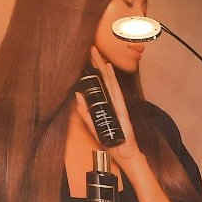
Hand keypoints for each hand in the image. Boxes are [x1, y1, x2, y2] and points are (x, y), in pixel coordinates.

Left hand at [74, 47, 141, 164]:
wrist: (124, 153)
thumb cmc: (111, 141)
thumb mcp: (92, 126)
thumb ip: (85, 112)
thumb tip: (77, 95)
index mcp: (104, 105)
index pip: (97, 84)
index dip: (92, 72)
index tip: (86, 58)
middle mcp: (111, 101)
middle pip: (103, 79)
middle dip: (96, 64)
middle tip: (91, 48)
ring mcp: (117, 104)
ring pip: (109, 82)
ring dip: (103, 67)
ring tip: (98, 53)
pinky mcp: (121, 109)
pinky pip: (115, 91)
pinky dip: (112, 80)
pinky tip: (108, 69)